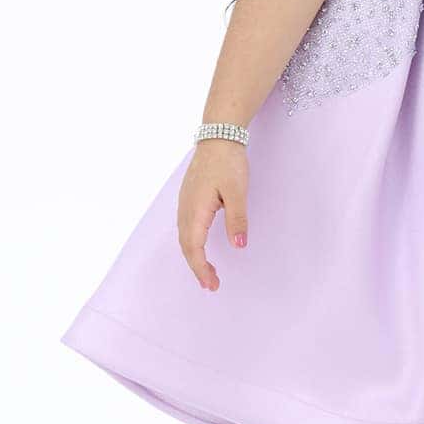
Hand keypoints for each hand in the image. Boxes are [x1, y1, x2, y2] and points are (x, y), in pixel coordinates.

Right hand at [178, 141, 248, 289]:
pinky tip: (201, 248)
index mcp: (195, 210)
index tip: (212, 284)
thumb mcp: (238, 191)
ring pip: (184, 238)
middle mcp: (185, 209)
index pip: (194, 247)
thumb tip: (239, 245)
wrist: (218, 137)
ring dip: (194, 257)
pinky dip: (192, 244)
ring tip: (208, 272)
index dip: (201, 268)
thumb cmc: (228, 163)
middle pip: (186, 246)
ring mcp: (184, 203)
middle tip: (212, 285)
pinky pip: (185, 228)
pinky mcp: (188, 199)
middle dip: (197, 268)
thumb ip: (237, 219)